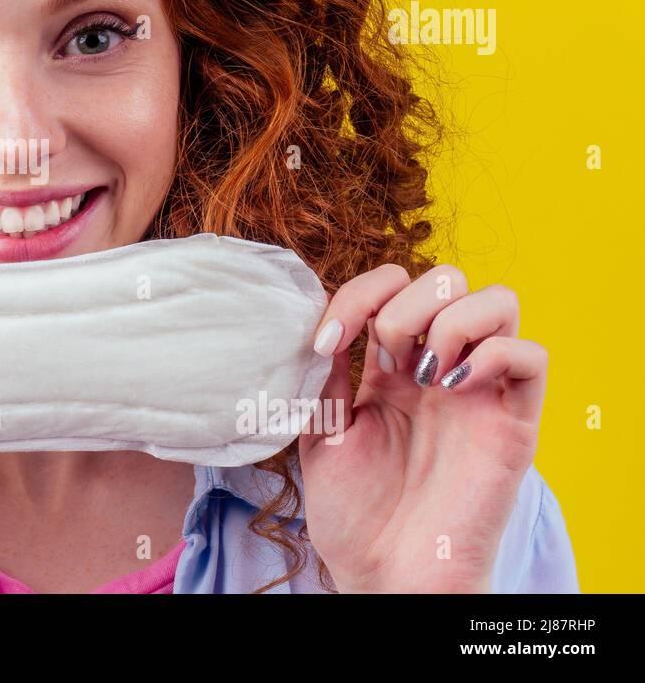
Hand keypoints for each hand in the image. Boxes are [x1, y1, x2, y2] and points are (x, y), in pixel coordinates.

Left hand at [297, 264, 545, 592]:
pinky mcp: (512, 424)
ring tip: (425, 370)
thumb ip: (326, 379)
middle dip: (407, 301)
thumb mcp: (321, 434)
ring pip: (500, 300)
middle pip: (448, 279)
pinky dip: (497, 353)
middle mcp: (438, 370)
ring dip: (453, 318)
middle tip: (384, 355)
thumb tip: (322, 325)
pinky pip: (533, 358)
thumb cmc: (353, 515)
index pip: (390, 287)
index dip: (357, 294)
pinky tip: (454, 385)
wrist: (384, 576)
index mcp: (389, 368)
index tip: (324, 341)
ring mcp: (478, 392)